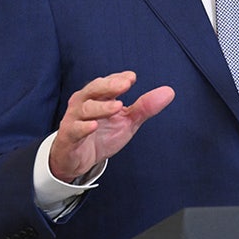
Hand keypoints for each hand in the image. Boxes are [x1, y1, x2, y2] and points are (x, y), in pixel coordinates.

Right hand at [49, 71, 174, 182]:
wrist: (78, 160)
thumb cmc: (101, 135)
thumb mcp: (126, 121)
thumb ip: (144, 107)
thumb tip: (169, 92)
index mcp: (98, 96)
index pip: (107, 82)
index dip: (118, 78)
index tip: (132, 78)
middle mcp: (83, 103)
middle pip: (94, 89)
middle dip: (109, 85)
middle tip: (125, 84)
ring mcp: (74, 119)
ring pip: (85, 109)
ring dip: (101, 107)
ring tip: (118, 107)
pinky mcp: (68, 137)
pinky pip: (74, 130)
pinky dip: (83, 127)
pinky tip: (94, 126)